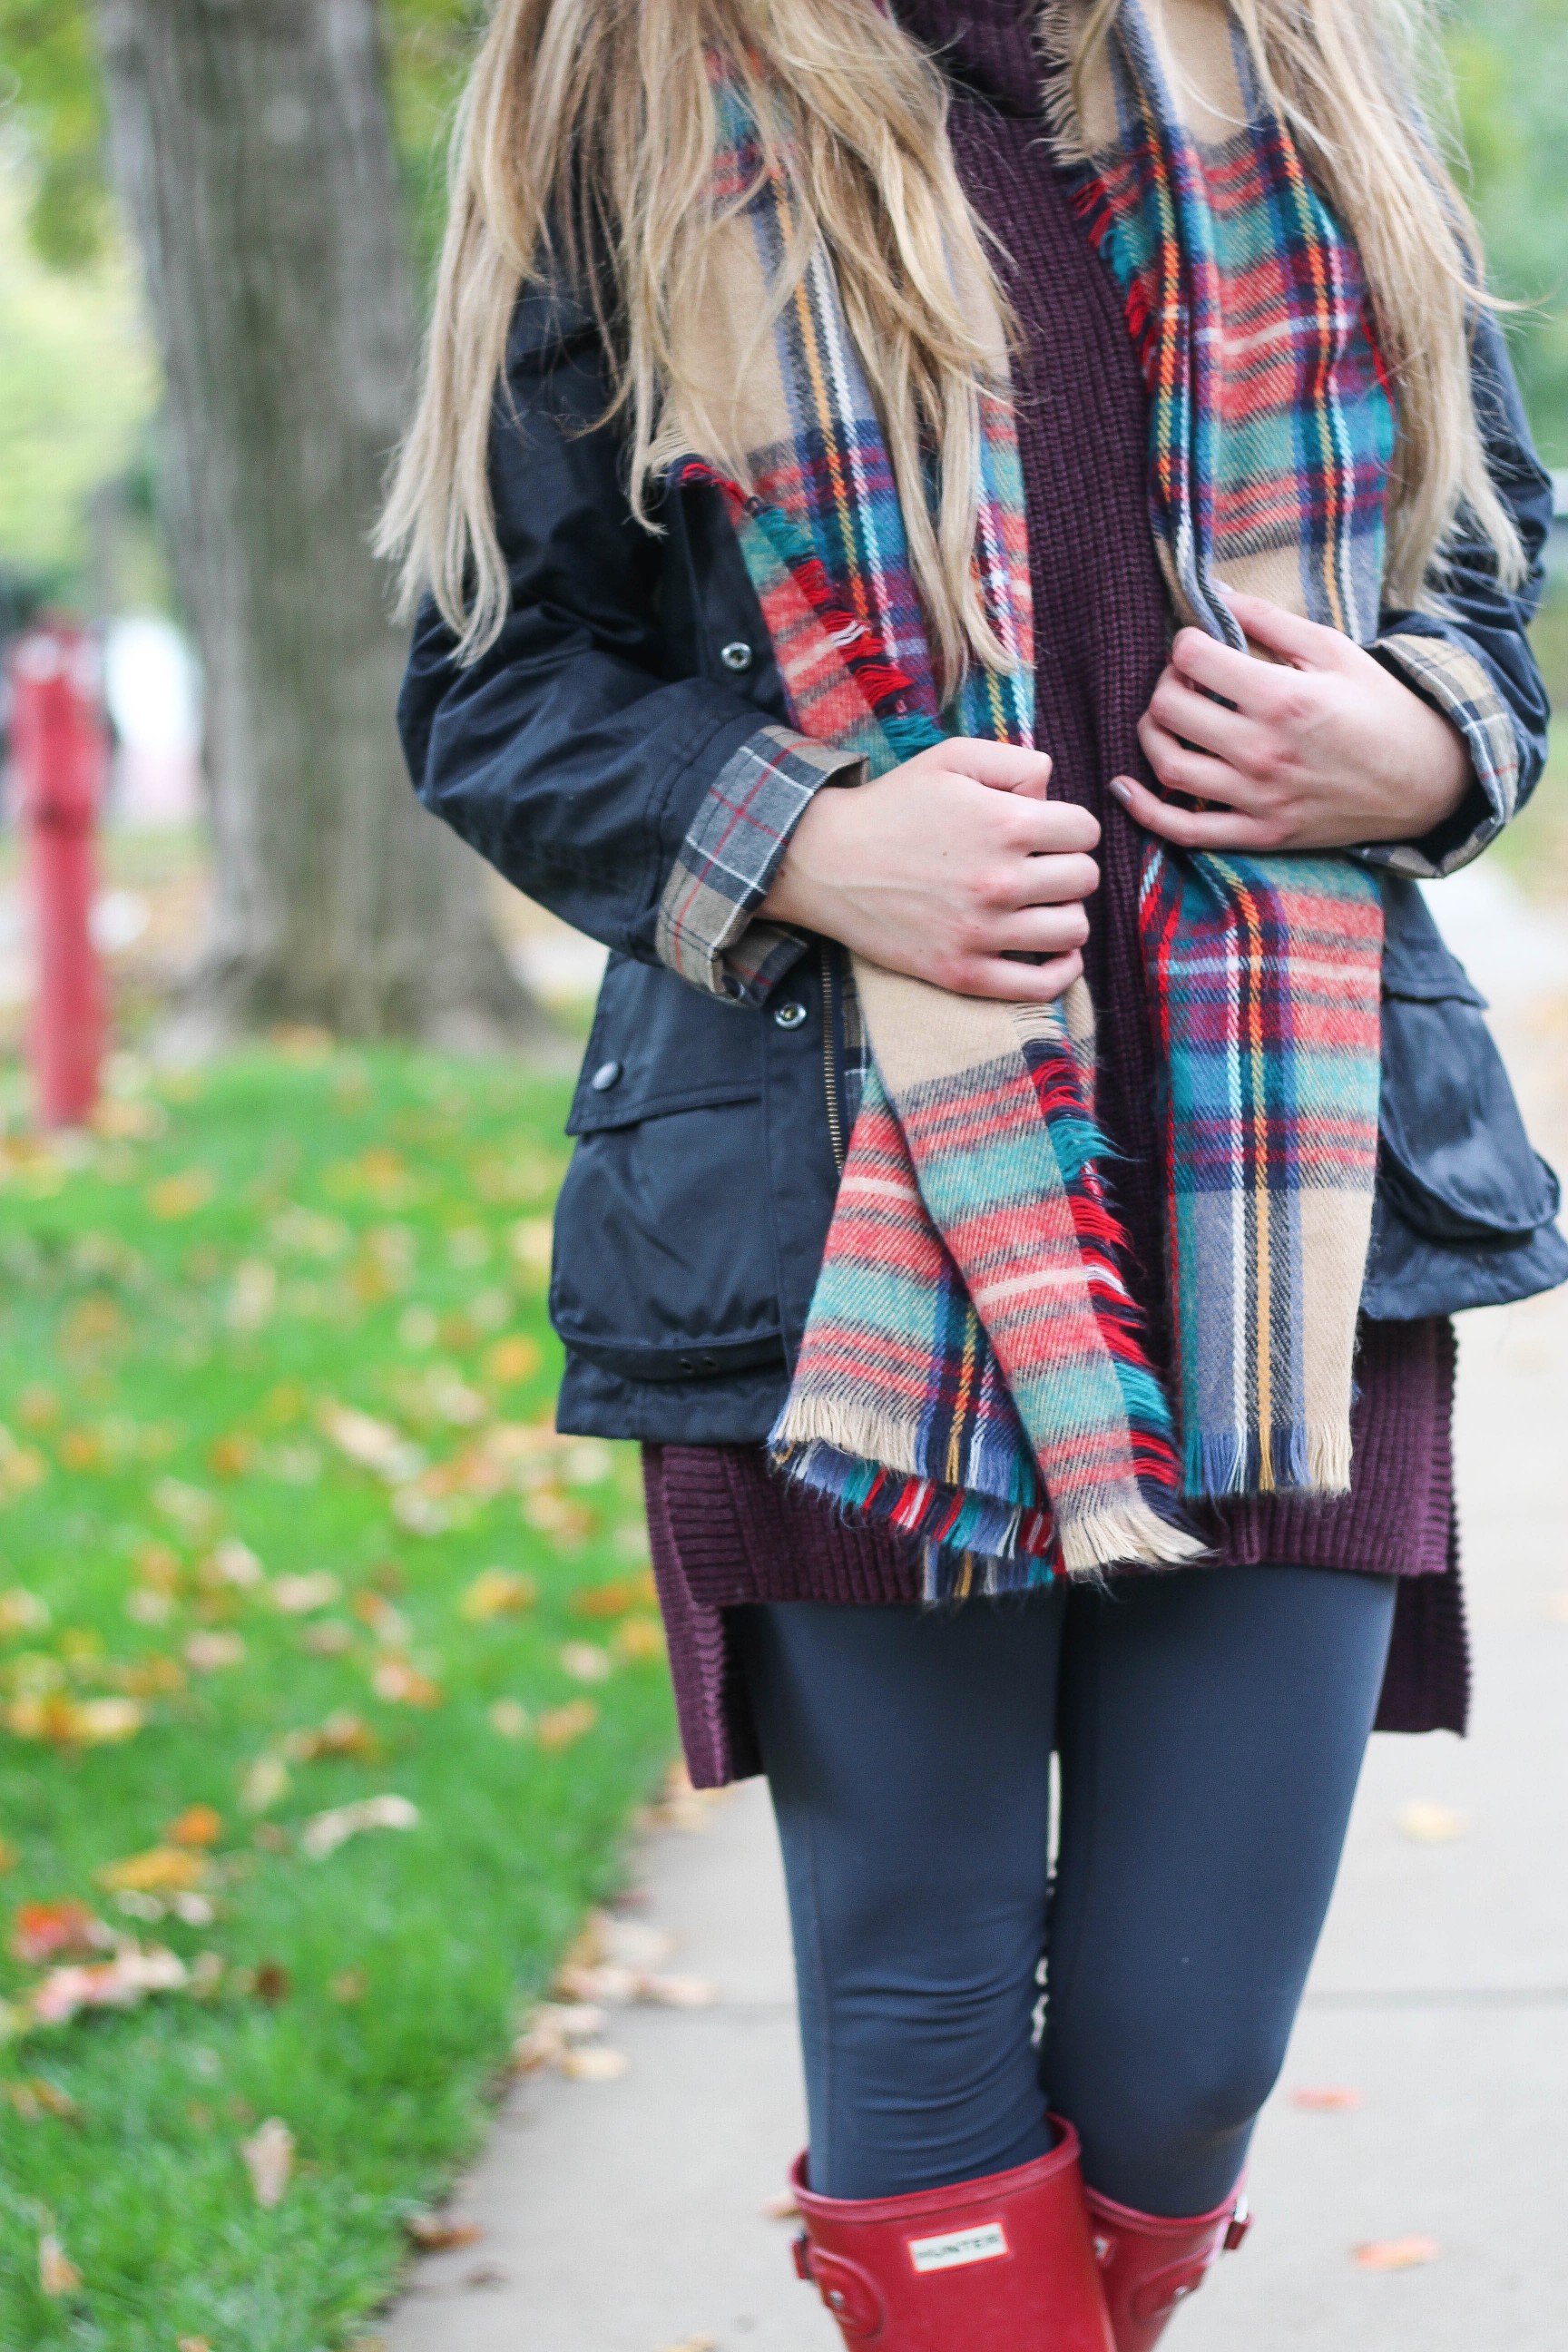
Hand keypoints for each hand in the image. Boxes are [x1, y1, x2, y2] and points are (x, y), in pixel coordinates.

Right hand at [761, 738, 1099, 1001]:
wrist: (826, 862)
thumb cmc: (892, 806)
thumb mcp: (953, 757)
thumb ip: (1018, 762)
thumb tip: (1054, 794)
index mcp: (1005, 824)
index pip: (1085, 830)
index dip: (1069, 827)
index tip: (1045, 831)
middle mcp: (1001, 881)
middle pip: (1085, 878)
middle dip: (1068, 866)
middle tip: (1038, 865)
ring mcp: (983, 933)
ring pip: (1074, 930)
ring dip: (1065, 913)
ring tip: (1039, 904)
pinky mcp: (963, 972)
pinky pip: (1042, 985)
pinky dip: (1062, 969)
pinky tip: (1053, 951)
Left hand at [1111, 587, 1472, 852]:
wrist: (1423, 780)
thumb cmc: (1378, 707)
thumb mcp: (1334, 651)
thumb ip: (1269, 620)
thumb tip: (1214, 591)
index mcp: (1283, 699)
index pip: (1194, 661)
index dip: (1186, 644)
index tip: (1198, 645)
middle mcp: (1264, 752)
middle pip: (1171, 709)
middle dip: (1165, 683)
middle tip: (1183, 678)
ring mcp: (1257, 799)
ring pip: (1167, 765)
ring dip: (1150, 732)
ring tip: (1165, 715)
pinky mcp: (1257, 834)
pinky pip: (1183, 831)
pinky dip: (1144, 811)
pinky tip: (1124, 786)